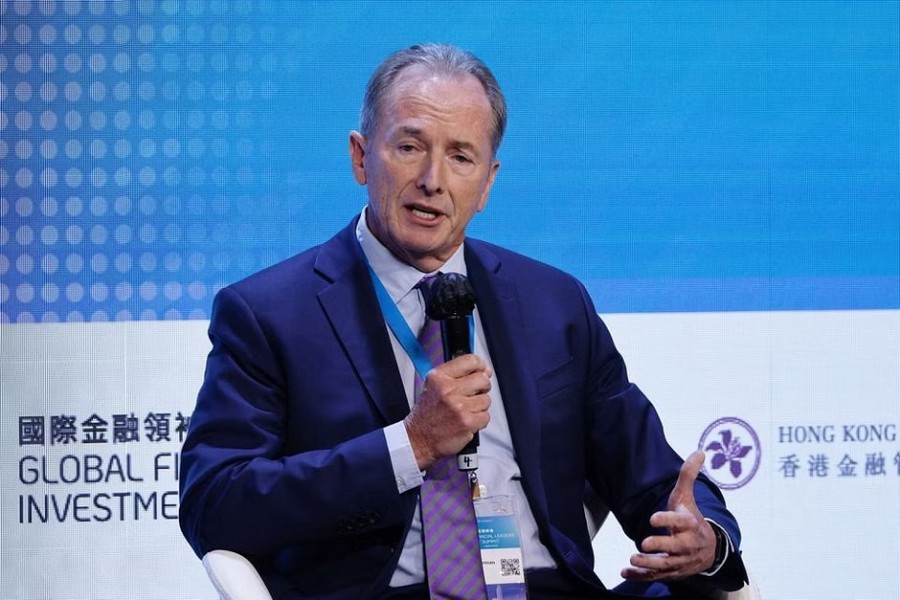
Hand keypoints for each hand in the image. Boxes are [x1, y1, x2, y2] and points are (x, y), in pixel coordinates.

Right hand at [404, 354, 491, 468]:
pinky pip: (485, 416)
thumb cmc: (427, 414)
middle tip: (473, 394)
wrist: (418, 439)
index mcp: (439, 377)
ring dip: (479, 407)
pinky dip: (479, 421)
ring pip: (486, 399)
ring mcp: (459, 407)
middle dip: (482, 387)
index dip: (481, 366)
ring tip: (465, 411)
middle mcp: (449, 389)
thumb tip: (483, 370)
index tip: (484, 371)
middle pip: (483, 379)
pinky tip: (466, 421)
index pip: (470, 361)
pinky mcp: (467, 422)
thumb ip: (455, 375)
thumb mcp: (433, 385)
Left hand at [621, 451, 716, 581]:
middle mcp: (687, 544)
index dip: (668, 519)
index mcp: (690, 525)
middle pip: (676, 547)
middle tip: (644, 543)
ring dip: (649, 565)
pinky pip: (656, 577)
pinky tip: (626, 573)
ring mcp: (679, 560)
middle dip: (661, 546)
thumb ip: (688, 476)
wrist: (708, 550)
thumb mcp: (687, 497)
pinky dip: (641, 577)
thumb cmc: (691, 519)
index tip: (653, 518)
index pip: (681, 522)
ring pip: (666, 565)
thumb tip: (699, 452)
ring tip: (633, 559)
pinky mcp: (671, 572)